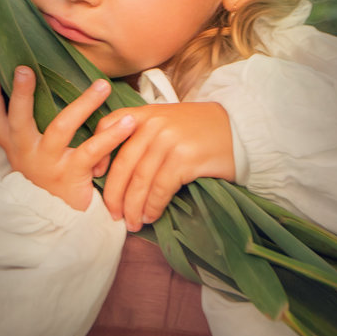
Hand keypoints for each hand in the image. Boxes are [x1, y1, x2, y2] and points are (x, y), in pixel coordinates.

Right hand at [0, 66, 136, 210]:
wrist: (61, 224)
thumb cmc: (49, 182)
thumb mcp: (31, 158)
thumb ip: (29, 132)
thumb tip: (33, 93)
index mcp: (15, 146)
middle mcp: (26, 153)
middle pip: (18, 119)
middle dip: (20, 94)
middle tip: (24, 69)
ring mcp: (48, 164)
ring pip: (61, 127)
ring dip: (83, 104)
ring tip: (102, 85)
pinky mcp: (71, 175)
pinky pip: (92, 150)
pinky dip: (112, 135)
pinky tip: (128, 122)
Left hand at [98, 103, 235, 230]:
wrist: (241, 131)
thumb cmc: (201, 130)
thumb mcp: (168, 120)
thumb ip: (144, 133)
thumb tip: (116, 166)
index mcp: (146, 113)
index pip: (109, 125)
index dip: (98, 151)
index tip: (95, 176)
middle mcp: (154, 124)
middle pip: (123, 163)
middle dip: (114, 193)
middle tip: (112, 214)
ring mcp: (169, 141)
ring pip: (140, 180)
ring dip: (133, 206)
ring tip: (131, 223)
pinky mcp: (185, 159)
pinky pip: (161, 188)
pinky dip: (153, 206)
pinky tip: (150, 216)